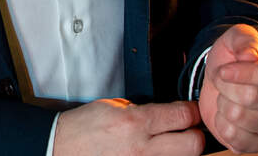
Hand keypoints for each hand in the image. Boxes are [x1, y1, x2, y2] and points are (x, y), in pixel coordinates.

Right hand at [53, 98, 203, 155]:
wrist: (63, 148)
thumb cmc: (85, 127)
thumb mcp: (113, 106)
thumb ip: (143, 109)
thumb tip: (169, 113)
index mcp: (134, 122)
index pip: (182, 116)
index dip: (192, 111)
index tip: (192, 111)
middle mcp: (142, 147)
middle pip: (193, 144)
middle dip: (194, 134)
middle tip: (187, 129)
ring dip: (180, 149)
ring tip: (169, 143)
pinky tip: (155, 152)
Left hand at [199, 24, 257, 152]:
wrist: (223, 79)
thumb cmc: (235, 55)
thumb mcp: (237, 36)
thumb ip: (245, 39)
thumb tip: (250, 57)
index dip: (248, 73)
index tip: (224, 69)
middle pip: (255, 97)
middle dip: (226, 85)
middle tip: (220, 78)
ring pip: (240, 117)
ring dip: (222, 102)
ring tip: (225, 94)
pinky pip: (236, 139)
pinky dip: (220, 124)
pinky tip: (225, 114)